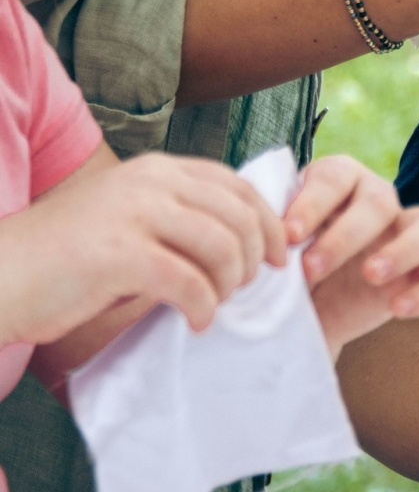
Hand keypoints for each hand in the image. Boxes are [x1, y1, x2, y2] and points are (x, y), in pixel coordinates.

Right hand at [0, 149, 285, 344]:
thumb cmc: (68, 256)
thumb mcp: (131, 218)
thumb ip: (179, 218)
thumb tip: (244, 242)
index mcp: (158, 170)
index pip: (237, 185)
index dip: (267, 220)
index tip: (278, 255)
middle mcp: (150, 183)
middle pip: (238, 215)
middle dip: (255, 256)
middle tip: (247, 289)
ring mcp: (134, 215)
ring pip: (221, 246)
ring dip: (231, 283)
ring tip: (217, 304)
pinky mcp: (119, 256)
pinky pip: (189, 282)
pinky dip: (204, 307)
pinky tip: (197, 321)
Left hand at [283, 157, 418, 359]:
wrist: (294, 319)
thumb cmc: (279, 271)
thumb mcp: (267, 248)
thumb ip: (266, 231)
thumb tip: (257, 227)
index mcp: (339, 183)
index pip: (337, 175)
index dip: (314, 201)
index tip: (287, 236)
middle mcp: (378, 202)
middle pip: (381, 200)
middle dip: (345, 235)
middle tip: (309, 269)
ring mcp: (406, 237)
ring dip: (402, 249)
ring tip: (370, 276)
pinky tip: (398, 308)